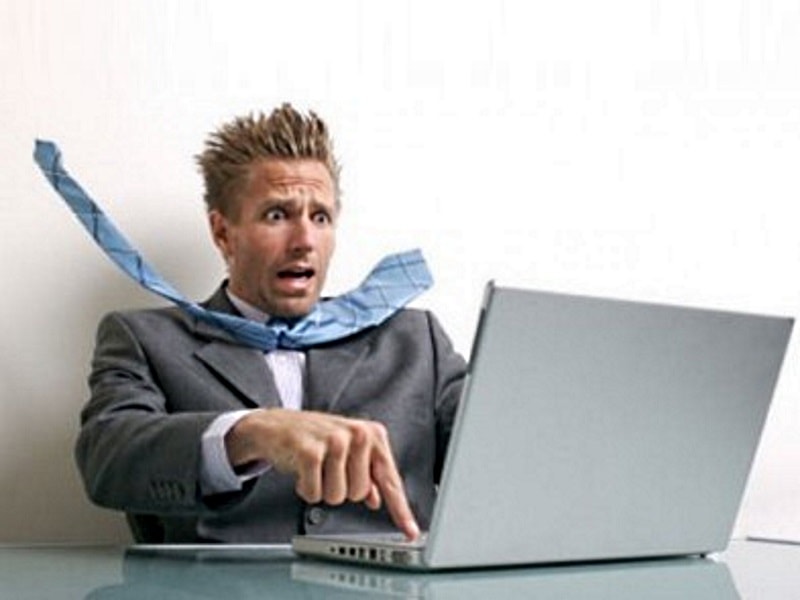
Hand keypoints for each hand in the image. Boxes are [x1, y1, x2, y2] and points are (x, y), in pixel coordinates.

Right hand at [225, 408, 419, 539]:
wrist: (278, 425)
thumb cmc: (315, 438)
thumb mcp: (348, 452)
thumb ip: (366, 476)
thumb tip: (377, 500)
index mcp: (373, 434)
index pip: (390, 479)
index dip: (400, 510)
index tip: (410, 531)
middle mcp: (358, 434)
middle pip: (360, 494)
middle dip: (341, 489)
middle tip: (329, 470)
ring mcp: (335, 440)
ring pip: (338, 497)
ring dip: (323, 490)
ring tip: (316, 469)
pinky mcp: (310, 451)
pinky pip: (315, 494)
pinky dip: (307, 489)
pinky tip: (303, 471)